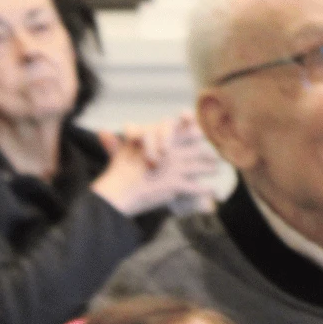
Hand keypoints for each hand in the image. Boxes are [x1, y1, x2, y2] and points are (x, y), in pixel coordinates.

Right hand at [92, 114, 219, 216]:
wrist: (118, 192)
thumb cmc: (119, 172)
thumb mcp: (124, 150)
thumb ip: (127, 140)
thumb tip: (105, 131)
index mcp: (160, 142)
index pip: (182, 132)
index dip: (195, 131)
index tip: (202, 133)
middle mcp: (171, 153)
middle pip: (196, 149)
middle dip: (207, 153)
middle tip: (216, 155)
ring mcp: (175, 168)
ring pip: (200, 167)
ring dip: (210, 168)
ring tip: (217, 169)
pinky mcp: (176, 185)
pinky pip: (197, 188)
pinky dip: (207, 190)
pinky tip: (214, 191)